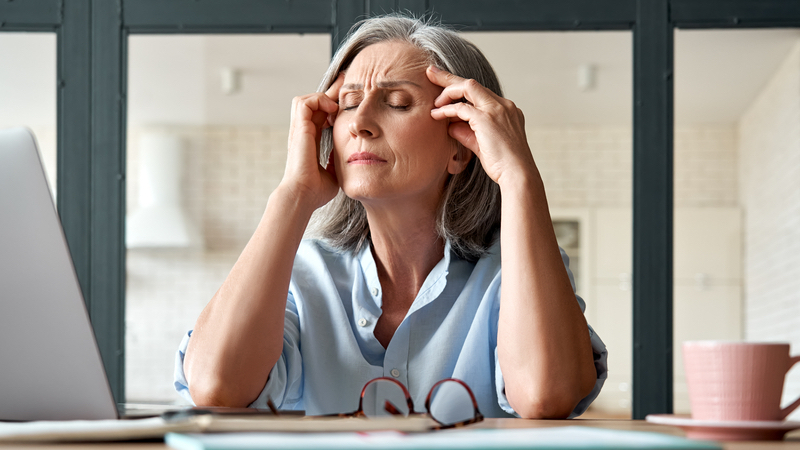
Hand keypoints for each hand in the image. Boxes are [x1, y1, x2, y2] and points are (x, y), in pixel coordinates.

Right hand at [281, 74, 343, 208]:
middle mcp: (302, 133)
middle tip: (346, 83)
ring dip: (322, 97)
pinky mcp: (299, 129)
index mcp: (310, 142)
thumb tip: (350, 158)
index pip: (320, 115)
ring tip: (337, 104)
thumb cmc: (316, 191)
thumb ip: (338, 162)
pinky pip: (305, 103)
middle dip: (330, 92)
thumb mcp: (333, 172)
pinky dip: (318, 100)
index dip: (332, 105)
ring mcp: (299, 130)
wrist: (304, 195)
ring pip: (305, 99)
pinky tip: (332, 110)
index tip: (347, 99)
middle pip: (313, 103)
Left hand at [427, 66, 536, 185]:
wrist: (518, 175)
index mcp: (507, 110)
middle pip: (472, 83)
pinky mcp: (487, 118)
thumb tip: (450, 125)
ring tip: (433, 102)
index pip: (480, 92)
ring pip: (467, 87)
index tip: (444, 87)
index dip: (460, 89)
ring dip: (447, 92)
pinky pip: (461, 107)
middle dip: (449, 77)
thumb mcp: (482, 146)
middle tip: (430, 71)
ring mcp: (497, 109)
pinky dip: (447, 109)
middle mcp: (504, 105)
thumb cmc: (503, 165)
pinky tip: (436, 115)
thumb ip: (467, 133)